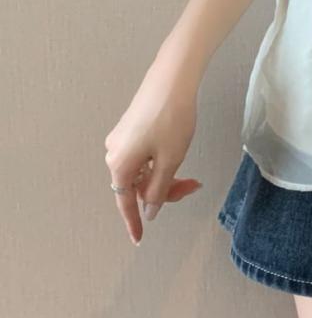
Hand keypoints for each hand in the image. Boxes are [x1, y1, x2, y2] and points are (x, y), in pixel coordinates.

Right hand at [103, 58, 201, 245]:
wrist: (171, 79)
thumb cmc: (172, 120)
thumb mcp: (170, 160)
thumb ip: (158, 189)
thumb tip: (149, 210)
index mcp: (119, 165)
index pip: (125, 203)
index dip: (135, 222)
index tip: (139, 239)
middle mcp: (113, 153)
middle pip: (136, 185)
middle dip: (163, 191)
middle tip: (193, 185)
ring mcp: (121, 138)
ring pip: (141, 170)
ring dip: (164, 176)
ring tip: (190, 172)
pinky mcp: (130, 127)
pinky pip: (142, 155)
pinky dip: (159, 162)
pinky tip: (176, 154)